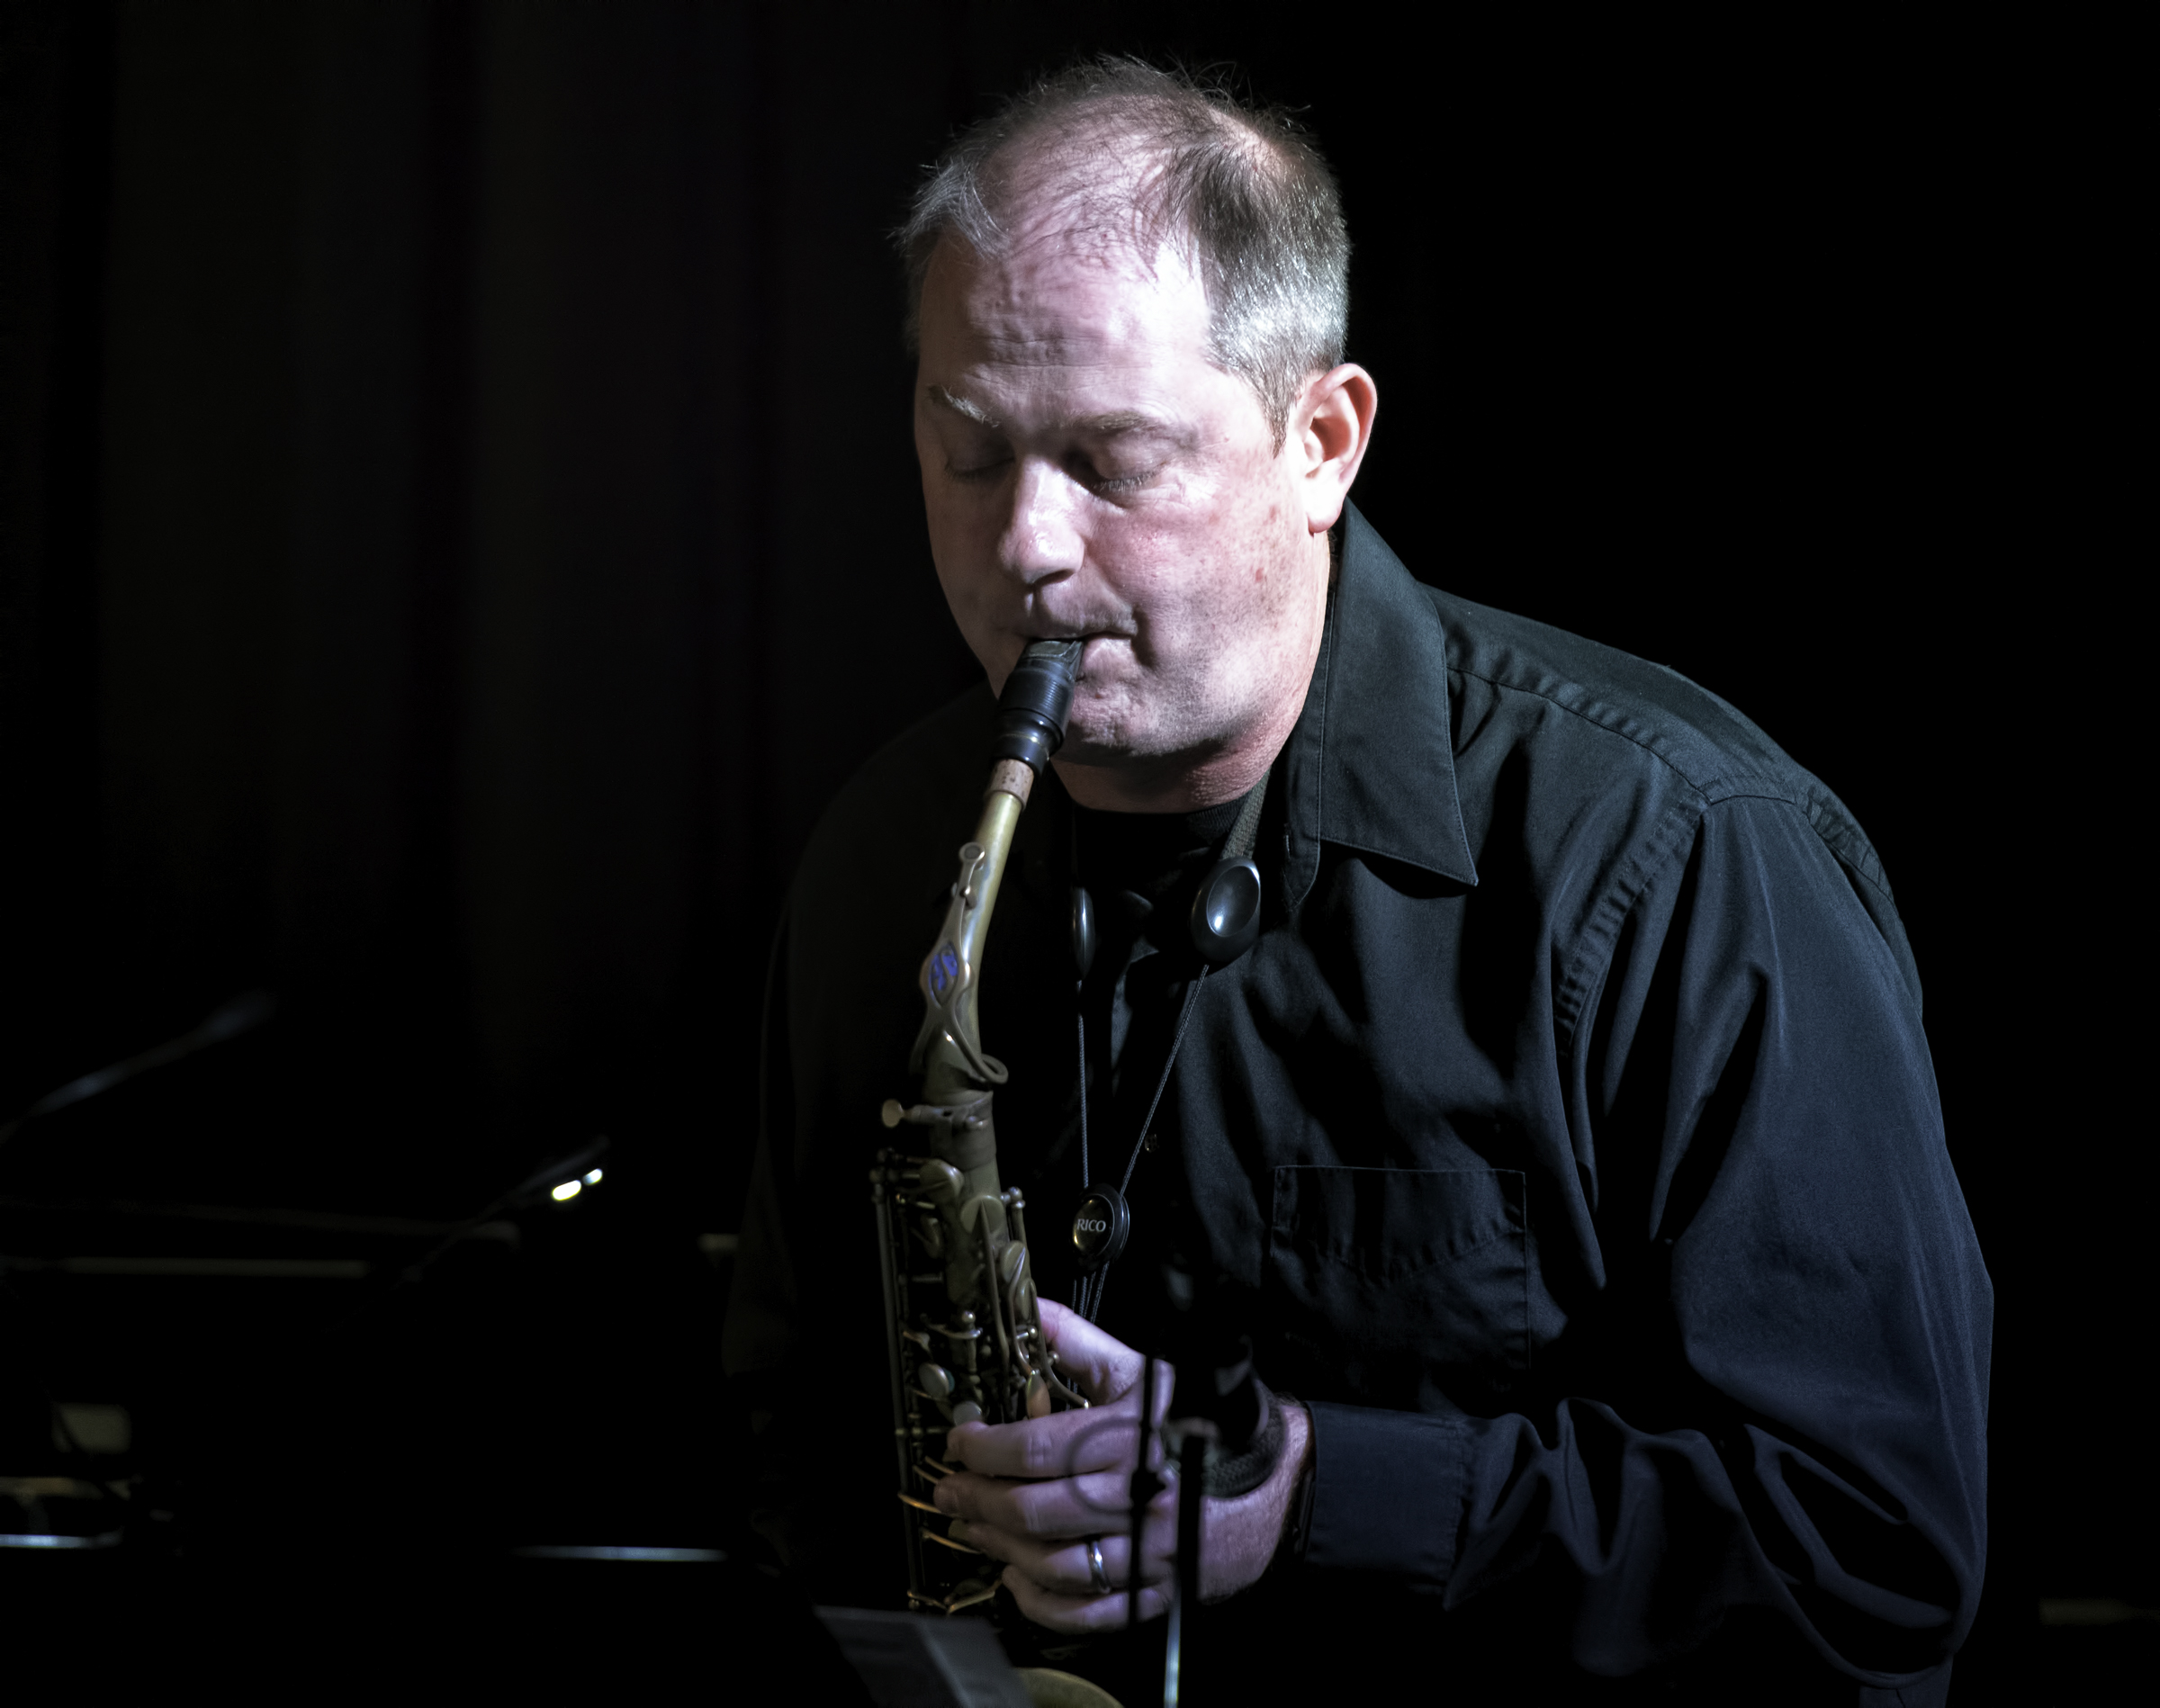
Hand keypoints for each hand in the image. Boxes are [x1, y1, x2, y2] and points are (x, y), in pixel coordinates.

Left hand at [933, 1299, 1311, 1632]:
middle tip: (949, 1491)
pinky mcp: (1158, 1591)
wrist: (1278, 1481)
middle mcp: (1136, 1497)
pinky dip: (1045, 1604)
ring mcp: (1147, 1551)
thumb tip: (1030, 1309)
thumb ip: (1079, 1342)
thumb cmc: (1204, 1423)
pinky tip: (1018, 1580)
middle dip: (978, 1502)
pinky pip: (1092, 1611)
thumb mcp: (1142, 1372)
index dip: (986, 1449)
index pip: (1038, 1448)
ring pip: (1056, 1564)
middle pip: (1035, 1511)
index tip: (959, 1443)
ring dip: (1001, 1550)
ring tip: (973, 1530)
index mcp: (1129, 1439)